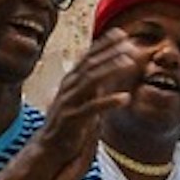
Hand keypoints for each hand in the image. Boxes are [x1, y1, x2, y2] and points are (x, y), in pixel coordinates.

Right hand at [41, 32, 152, 150]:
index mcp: (71, 79)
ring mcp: (68, 101)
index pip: (88, 56)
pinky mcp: (71, 118)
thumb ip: (95, 83)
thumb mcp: (83, 98)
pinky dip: (109, 101)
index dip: (104, 44)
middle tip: (130, 44)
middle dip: (111, 52)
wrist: (49, 146)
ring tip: (130, 63)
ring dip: (111, 69)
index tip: (122, 33)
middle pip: (91, 64)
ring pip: (91, 80)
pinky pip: (92, 107)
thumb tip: (113, 68)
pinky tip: (125, 98)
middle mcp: (68, 86)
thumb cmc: (70, 121)